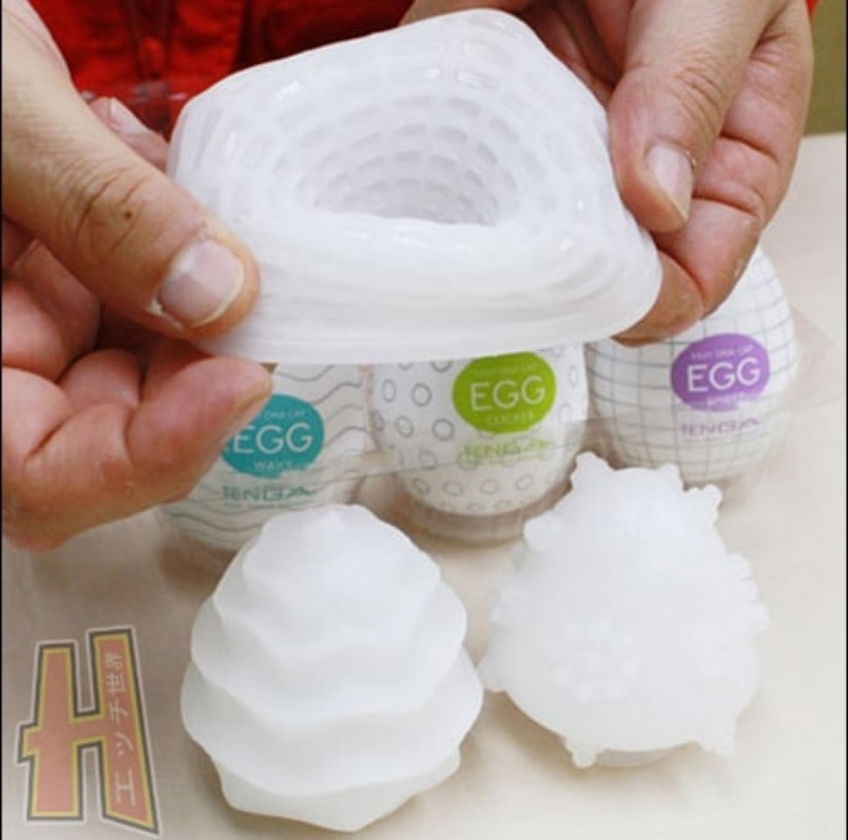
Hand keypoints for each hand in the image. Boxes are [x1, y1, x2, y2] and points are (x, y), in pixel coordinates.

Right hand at [2, 0, 271, 549]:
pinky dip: (185, 257)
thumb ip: (101, 209)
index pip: (43, 476)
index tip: (242, 383)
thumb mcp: (1, 119)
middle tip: (262, 294)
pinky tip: (173, 185)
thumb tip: (222, 296)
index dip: (151, 455)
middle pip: (114, 427)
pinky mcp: (62, 281)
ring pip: (146, 365)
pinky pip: (146, 300)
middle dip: (205, 369)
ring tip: (205, 208)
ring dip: (206, 304)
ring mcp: (28, 323)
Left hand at [403, 0, 813, 342]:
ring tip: (462, 244)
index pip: (696, 271)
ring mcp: (562, 161)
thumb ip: (692, 88)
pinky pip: (471, 188)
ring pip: (530, 246)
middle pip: (602, 276)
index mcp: (721, 164)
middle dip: (561, 289)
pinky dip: (448, 198)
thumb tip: (657, 203)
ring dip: (496, 254)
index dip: (651, 301)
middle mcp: (635, 179)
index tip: (599, 298)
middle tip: (512, 277)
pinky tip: (427, 202)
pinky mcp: (500, 134)